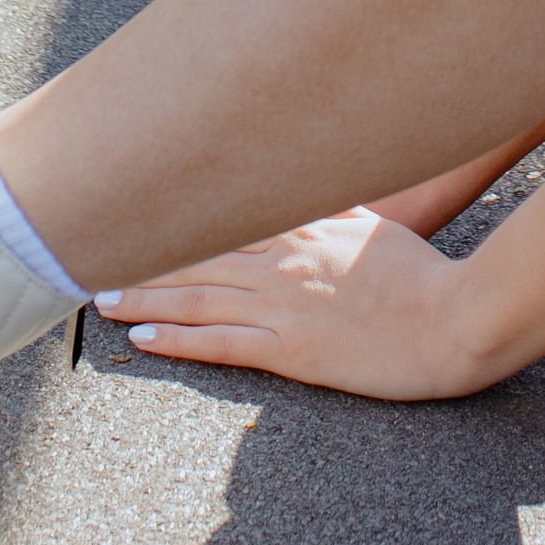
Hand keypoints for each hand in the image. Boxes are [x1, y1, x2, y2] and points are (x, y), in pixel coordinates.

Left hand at [100, 208, 487, 403]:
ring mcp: (283, 307)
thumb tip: (302, 195)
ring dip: (145, 296)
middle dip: (142, 256)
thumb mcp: (374, 227)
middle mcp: (282, 264)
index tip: (136, 217)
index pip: (223, 220)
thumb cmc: (422, 275)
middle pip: (196, 256)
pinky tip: (145, 338)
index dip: (174, 221)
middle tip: (91, 257)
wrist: (454, 318)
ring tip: (103, 298)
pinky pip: (222, 342)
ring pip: (197, 297)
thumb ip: (331, 212)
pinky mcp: (292, 349)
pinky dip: (179, 338)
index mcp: (301, 232)